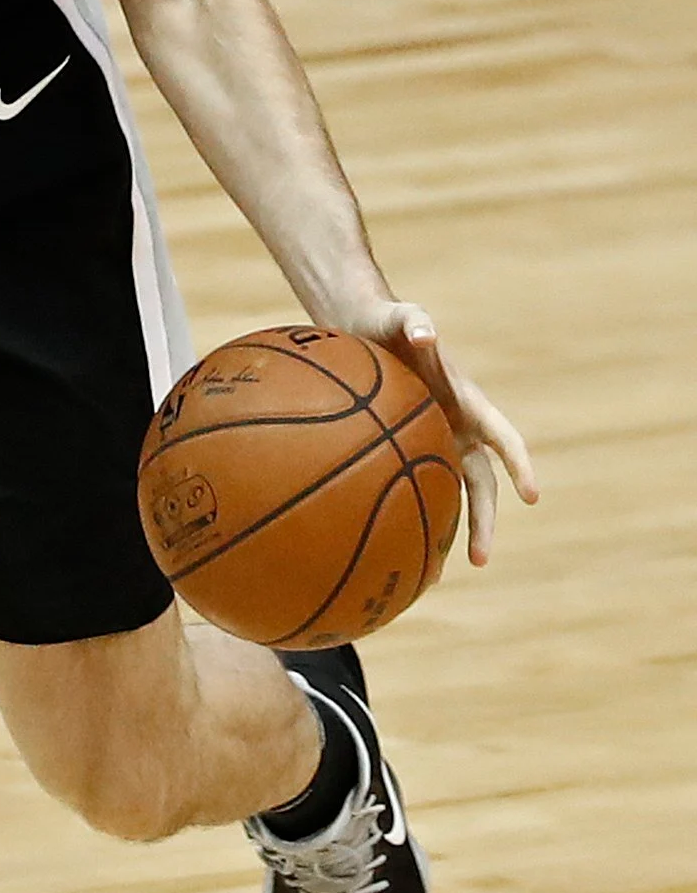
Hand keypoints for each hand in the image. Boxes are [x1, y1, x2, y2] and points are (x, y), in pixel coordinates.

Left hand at [335, 300, 537, 564]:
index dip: (519, 465)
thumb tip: (425, 332)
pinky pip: (411, 487)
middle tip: (482, 560)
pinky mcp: (406, 449)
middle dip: (486, 523)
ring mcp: (433, 442)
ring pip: (449, 496)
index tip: (532, 494)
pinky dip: (407, 515)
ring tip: (433, 576)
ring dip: (448, 533)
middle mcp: (457, 428)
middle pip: (480, 484)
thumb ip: (415, 321)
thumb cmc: (387, 321)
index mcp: (466, 402)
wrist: (361, 328)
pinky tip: (388, 551)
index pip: (502, 438)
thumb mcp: (401, 316)